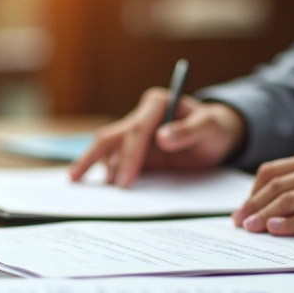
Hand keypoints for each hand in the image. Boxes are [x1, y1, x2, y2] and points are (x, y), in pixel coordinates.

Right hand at [69, 87, 245, 187]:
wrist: (217, 134)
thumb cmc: (215, 128)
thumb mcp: (210, 128)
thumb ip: (189, 132)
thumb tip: (162, 137)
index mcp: (157, 104)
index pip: (137, 129)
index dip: (129, 155)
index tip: (126, 181)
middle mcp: (141, 116)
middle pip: (110, 136)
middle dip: (92, 157)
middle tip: (76, 179)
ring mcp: (135, 133)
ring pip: (107, 148)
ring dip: (95, 166)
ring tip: (83, 187)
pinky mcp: (135, 150)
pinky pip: (115, 161)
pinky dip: (105, 173)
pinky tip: (96, 188)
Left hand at [232, 146, 293, 237]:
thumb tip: (287, 194)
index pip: (274, 170)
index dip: (254, 189)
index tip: (244, 205)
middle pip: (275, 186)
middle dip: (252, 204)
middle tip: (239, 221)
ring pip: (286, 201)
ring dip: (262, 215)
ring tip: (249, 228)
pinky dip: (287, 224)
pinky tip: (273, 230)